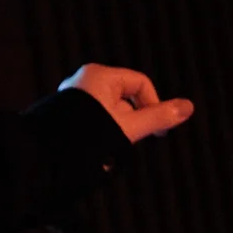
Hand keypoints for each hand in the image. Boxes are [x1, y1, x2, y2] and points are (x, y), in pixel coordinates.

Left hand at [59, 63, 194, 144]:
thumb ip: (158, 117)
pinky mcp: (65, 114)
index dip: (154, 105)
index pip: (140, 83)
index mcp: (99, 75)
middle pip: (125, 99)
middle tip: (128, 141)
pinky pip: (92, 120)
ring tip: (107, 150)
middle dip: (131, 122)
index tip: (158, 131)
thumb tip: (189, 107)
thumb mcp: (128, 127)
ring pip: (109, 113)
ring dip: (115, 132)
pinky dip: (100, 134)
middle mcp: (85, 81)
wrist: (43, 157)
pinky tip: (95, 152)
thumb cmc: (87, 137)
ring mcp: (73, 98)